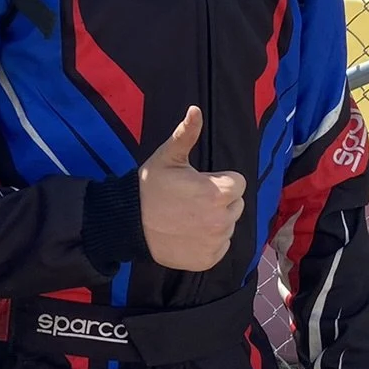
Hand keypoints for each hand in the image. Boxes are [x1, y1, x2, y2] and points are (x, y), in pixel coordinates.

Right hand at [138, 107, 245, 272]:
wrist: (129, 223)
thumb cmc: (150, 187)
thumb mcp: (168, 157)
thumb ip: (187, 134)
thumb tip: (196, 109)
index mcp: (218, 192)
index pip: (239, 183)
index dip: (221, 181)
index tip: (201, 183)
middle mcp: (221, 219)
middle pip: (236, 205)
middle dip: (220, 201)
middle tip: (193, 200)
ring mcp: (216, 241)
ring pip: (228, 226)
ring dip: (215, 222)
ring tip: (189, 218)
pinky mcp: (208, 259)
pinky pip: (220, 247)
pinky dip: (209, 242)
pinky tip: (189, 234)